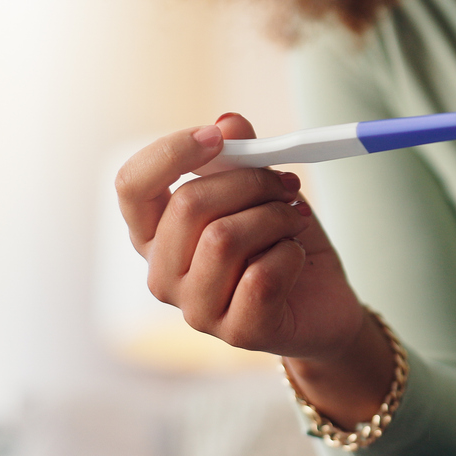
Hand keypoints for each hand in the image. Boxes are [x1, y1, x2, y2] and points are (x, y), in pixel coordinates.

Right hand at [115, 113, 362, 359]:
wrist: (323, 301)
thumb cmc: (280, 241)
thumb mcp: (260, 188)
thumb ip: (240, 155)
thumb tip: (229, 121)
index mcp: (155, 234)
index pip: (132, 186)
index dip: (171, 152)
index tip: (217, 136)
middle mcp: (163, 274)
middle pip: (188, 205)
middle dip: (249, 181)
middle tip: (285, 182)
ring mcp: (195, 310)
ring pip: (224, 238)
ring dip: (274, 216)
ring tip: (295, 219)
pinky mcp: (237, 334)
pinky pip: (262, 275)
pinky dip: (291, 253)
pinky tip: (296, 258)